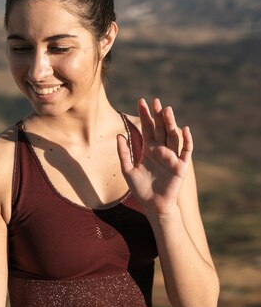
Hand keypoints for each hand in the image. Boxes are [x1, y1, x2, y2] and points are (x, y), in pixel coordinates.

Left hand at [117, 98, 192, 216]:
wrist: (153, 205)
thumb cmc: (140, 189)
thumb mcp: (127, 170)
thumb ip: (124, 153)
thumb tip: (118, 135)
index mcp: (149, 149)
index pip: (147, 127)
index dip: (145, 115)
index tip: (141, 101)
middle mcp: (161, 149)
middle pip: (161, 128)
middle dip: (158, 115)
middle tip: (155, 101)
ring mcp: (172, 156)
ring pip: (173, 136)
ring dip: (171, 123)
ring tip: (167, 110)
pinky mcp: (181, 165)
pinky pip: (186, 151)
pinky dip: (187, 140)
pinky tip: (184, 129)